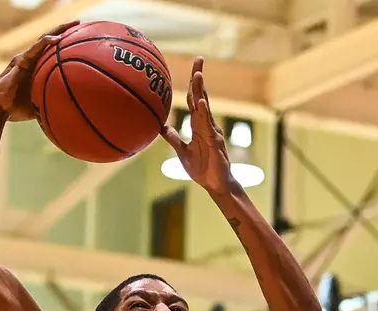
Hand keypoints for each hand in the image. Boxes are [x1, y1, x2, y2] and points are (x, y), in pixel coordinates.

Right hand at [0, 24, 75, 121]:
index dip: (64, 44)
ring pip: (44, 40)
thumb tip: (70, 109)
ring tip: (73, 23)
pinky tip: (58, 39)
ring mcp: (25, 58)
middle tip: (79, 23)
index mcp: (36, 68)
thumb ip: (52, 101)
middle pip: (50, 41)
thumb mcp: (40, 104)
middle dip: (64, 30)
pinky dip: (47, 42)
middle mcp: (31, 60)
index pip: (52, 52)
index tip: (80, 38)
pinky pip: (36, 48)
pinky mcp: (20, 60)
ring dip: (58, 31)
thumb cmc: (17, 109)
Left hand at [162, 58, 234, 193]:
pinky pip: (207, 125)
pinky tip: (201, 103)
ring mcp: (211, 131)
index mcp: (198, 125)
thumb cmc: (202, 168)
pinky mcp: (214, 141)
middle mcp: (206, 124)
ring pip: (204, 107)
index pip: (194, 99)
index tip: (193, 67)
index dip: (192, 83)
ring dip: (200, 91)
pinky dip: (204, 113)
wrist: (215, 185)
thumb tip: (161, 127)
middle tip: (199, 59)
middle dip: (199, 78)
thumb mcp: (182, 151)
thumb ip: (173, 137)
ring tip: (197, 75)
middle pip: (201, 96)